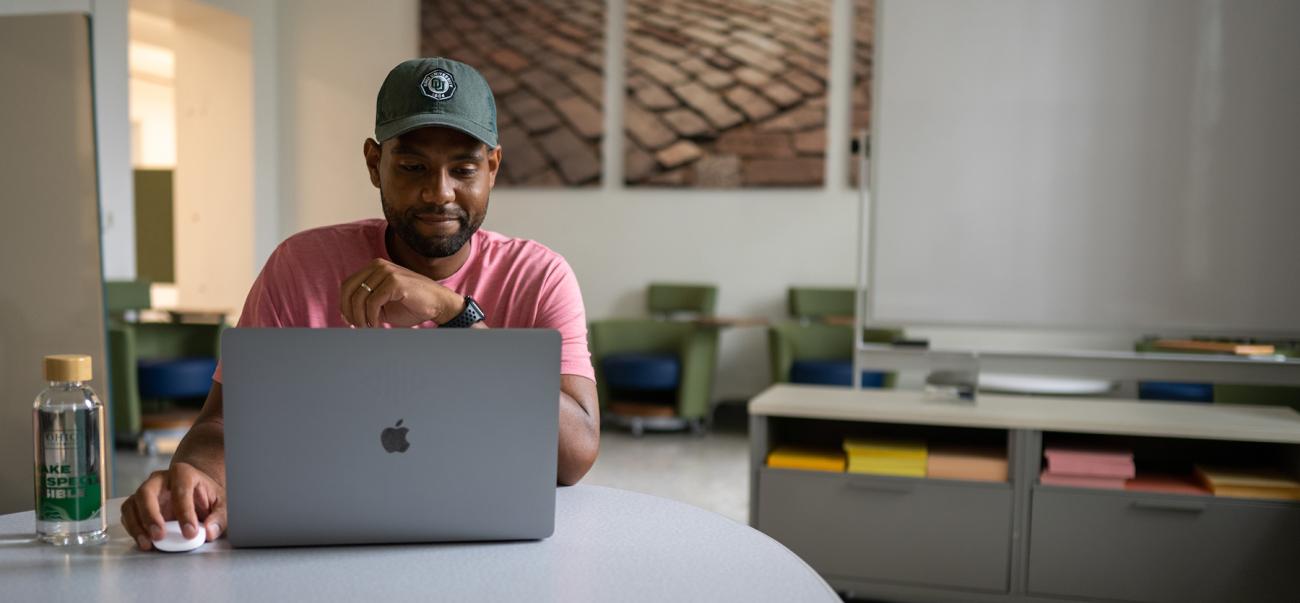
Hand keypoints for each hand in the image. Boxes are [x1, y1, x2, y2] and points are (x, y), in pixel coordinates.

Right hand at [120, 462, 226, 550]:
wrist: (195, 493)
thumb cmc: (207, 497)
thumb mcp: (221, 504)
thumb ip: (219, 517)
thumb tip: (210, 532)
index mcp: (183, 473)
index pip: (181, 490)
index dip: (185, 512)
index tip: (191, 532)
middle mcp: (160, 480)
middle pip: (146, 492)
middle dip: (151, 515)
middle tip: (159, 535)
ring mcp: (146, 491)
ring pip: (132, 504)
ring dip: (137, 525)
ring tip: (149, 544)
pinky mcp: (137, 505)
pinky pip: (128, 515)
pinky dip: (133, 530)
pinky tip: (144, 542)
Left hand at [340, 258, 463, 326]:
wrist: (438, 304)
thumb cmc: (412, 305)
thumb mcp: (383, 303)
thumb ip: (366, 303)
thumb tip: (345, 315)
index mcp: (374, 268)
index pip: (348, 284)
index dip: (344, 304)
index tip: (349, 321)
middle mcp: (378, 266)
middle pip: (349, 289)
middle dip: (349, 311)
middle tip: (357, 326)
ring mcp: (386, 272)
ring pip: (359, 297)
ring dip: (360, 317)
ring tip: (368, 327)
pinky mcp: (394, 281)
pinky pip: (372, 302)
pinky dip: (371, 317)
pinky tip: (377, 324)